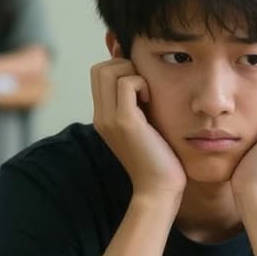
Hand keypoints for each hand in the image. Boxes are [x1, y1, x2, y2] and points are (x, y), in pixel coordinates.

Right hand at [91, 59, 184, 198]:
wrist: (158, 190)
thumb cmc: (158, 160)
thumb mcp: (143, 128)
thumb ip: (138, 107)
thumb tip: (145, 84)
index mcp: (103, 117)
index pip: (98, 74)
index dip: (119, 69)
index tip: (141, 84)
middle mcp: (100, 116)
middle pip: (99, 68)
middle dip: (124, 66)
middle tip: (144, 86)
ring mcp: (109, 118)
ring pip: (108, 70)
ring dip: (132, 73)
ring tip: (147, 94)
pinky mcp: (124, 121)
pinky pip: (126, 82)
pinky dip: (141, 83)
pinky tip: (151, 101)